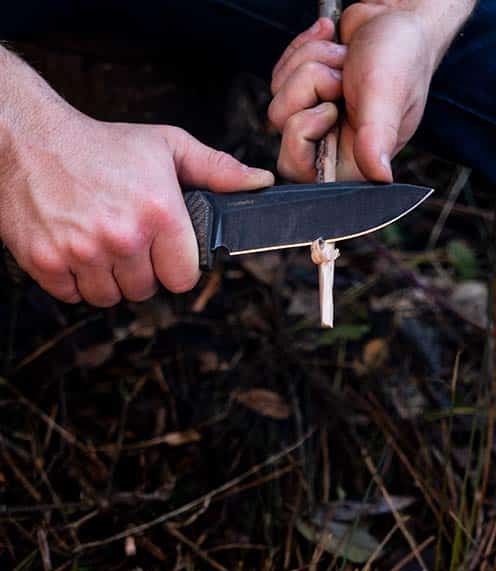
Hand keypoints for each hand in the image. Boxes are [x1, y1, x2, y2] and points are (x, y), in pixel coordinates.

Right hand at [0, 65, 272, 305]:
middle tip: (123, 236)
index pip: (184, 277)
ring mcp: (83, 253)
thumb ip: (217, 169)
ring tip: (97, 240)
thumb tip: (260, 183)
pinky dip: (72, 279)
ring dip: (106, 278)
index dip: (174, 264)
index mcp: (158, 212)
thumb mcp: (165, 146)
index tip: (161, 247)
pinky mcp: (47, 263)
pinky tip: (72, 245)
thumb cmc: (99, 144)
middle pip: (146, 291)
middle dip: (138, 269)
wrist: (26, 138)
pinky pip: (73, 296)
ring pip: (109, 298)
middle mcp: (123, 236)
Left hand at [270, 4, 456, 182]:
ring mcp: (317, 118)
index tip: (330, 108)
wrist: (397, 18)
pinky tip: (334, 45)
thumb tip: (380, 178)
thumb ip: (377, 137)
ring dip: (311, 64)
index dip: (303, 131)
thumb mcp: (386, 96)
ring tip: (344, 59)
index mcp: (354, 161)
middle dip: (305, 89)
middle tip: (339, 80)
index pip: (298, 168)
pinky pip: (280, 75)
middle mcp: (333, 144)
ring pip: (279, 96)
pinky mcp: (306, 93)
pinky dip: (304, 50)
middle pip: (282, 126)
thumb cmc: (400, 58)